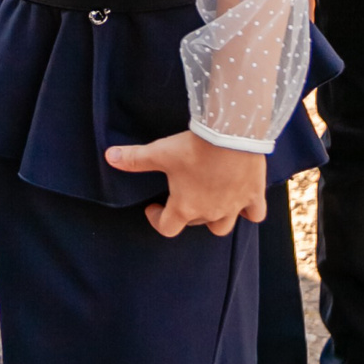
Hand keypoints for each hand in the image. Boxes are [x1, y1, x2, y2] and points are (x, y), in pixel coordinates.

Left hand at [104, 131, 266, 237]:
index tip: (151, 206)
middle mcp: (210, 212)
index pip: (166, 228)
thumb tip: (109, 157)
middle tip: (178, 194)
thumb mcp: (159, 152)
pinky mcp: (253, 196)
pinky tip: (242, 202)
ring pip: (223, 226)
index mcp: (184, 207)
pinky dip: (248, 212)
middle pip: (194, 223)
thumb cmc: (193, 148)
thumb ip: (134, 158)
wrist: (231, 135)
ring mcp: (234, 207)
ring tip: (208, 202)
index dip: (155, 219)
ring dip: (214, 218)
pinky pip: (254, 215)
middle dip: (184, 212)